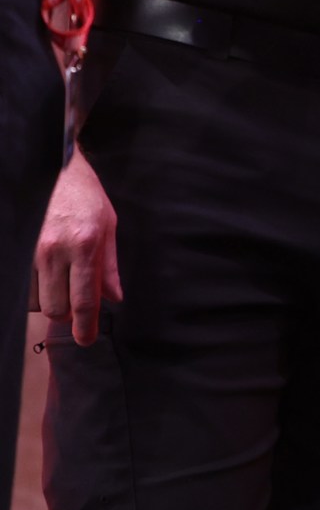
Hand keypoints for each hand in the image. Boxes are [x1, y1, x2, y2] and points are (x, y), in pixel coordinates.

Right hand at [31, 151, 119, 345]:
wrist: (54, 169)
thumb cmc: (86, 197)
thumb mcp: (109, 226)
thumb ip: (109, 266)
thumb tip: (114, 298)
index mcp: (85, 245)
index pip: (84, 299)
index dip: (85, 326)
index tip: (87, 340)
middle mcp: (55, 251)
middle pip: (56, 308)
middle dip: (68, 315)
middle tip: (78, 309)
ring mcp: (30, 252)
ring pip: (36, 302)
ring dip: (50, 302)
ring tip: (63, 285)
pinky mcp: (16, 251)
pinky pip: (22, 288)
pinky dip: (34, 291)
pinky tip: (47, 277)